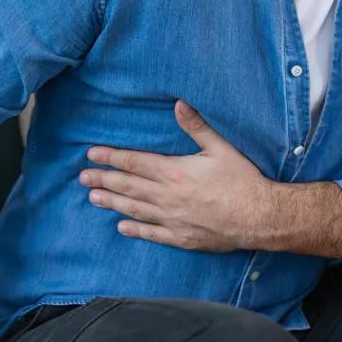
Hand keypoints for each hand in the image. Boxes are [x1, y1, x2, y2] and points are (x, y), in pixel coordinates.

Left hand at [81, 100, 276, 251]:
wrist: (259, 217)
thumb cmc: (242, 179)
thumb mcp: (221, 147)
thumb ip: (197, 126)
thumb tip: (178, 103)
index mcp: (174, 172)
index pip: (134, 163)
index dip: (111, 158)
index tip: (91, 154)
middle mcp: (168, 197)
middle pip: (128, 186)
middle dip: (103, 179)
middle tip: (82, 177)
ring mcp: (173, 220)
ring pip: (134, 209)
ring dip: (112, 202)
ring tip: (93, 197)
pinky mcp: (182, 238)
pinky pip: (152, 234)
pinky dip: (134, 230)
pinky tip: (121, 227)